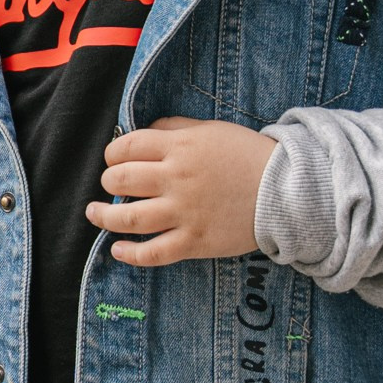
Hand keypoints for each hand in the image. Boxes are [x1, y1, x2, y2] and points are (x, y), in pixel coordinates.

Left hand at [85, 115, 276, 265]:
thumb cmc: (249, 156)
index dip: (112, 154)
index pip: (126, 147)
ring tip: (94, 214)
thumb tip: (146, 132)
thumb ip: (176, 129)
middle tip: (110, 185)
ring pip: (127, 217)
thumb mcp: (211, 130)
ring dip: (103, 216)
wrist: (287, 190)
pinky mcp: (194, 241)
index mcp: (179, 148)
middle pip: (120, 180)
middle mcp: (176, 179)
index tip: (114, 160)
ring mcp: (183, 212)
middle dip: (108, 181)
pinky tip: (117, 249)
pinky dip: (129, 253)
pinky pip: (152, 252)